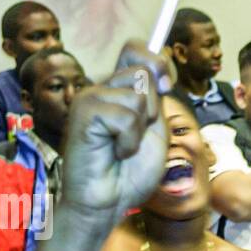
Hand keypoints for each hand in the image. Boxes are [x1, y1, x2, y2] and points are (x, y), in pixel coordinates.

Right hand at [58, 42, 171, 239]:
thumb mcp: (154, 128)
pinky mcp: (84, 112)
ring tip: (123, 146)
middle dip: (152, 110)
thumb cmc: (130, 171)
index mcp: (117, 88)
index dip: (157, 62)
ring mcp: (90, 98)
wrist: (109, 201)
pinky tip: (114, 153)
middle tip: (135, 136)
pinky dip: (129, 141)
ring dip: (140, 129)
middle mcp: (101, 87)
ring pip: (137, 94)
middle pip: (144, 72)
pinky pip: (126, 116)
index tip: (167, 86)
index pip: (135, 50)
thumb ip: (156, 96)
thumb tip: (160, 64)